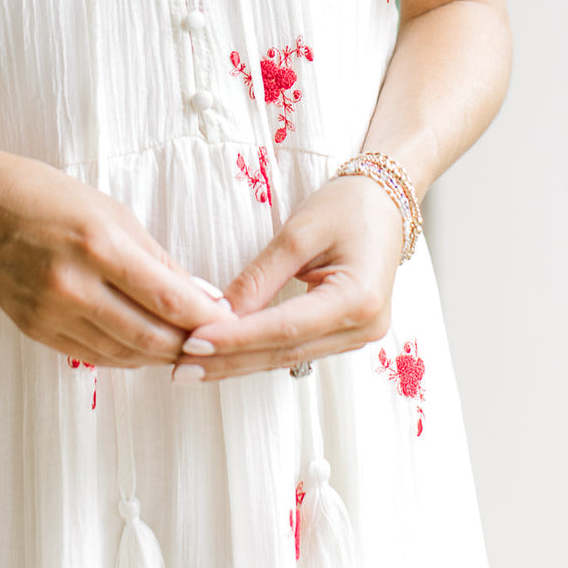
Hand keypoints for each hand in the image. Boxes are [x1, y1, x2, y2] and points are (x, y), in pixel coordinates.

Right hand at [0, 137, 230, 366]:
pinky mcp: (35, 332)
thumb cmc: (46, 195)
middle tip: (217, 342)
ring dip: (160, 355)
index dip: (205, 317)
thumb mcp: (110, 211)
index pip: (167, 298)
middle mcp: (73, 287)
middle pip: (149, 338)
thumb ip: (155, 258)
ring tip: (187, 345)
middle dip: (189, 345)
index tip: (231, 320)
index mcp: (98, 246)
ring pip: (123, 354)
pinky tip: (144, 346)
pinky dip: (125, 355)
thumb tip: (200, 293)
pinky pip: (93, 356)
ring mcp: (50, 315)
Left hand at [171, 172, 404, 381]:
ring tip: (193, 367)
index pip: (285, 328)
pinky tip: (227, 355)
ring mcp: (358, 335)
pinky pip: (297, 348)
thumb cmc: (347, 204)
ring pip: (288, 357)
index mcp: (358, 299)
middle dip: (230, 360)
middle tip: (180, 369)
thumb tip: (217, 312)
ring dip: (240, 361)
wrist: (386, 199)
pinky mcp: (346, 333)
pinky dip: (260, 351)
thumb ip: (260, 276)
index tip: (193, 343)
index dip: (236, 338)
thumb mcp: (300, 231)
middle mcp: (364, 327)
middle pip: (284, 352)